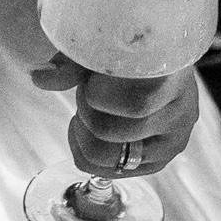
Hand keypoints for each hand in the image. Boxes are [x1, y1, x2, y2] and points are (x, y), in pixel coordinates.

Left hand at [31, 55, 200, 179]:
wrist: (164, 62)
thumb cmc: (132, 53)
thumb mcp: (105, 48)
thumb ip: (73, 62)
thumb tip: (39, 77)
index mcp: (175, 79)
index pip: (135, 105)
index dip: (98, 95)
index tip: (91, 78)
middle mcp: (181, 114)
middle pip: (113, 133)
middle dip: (87, 112)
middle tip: (87, 94)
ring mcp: (172, 142)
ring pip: (108, 158)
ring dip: (86, 135)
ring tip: (90, 112)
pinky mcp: (159, 161)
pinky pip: (109, 172)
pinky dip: (87, 153)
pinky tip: (89, 130)